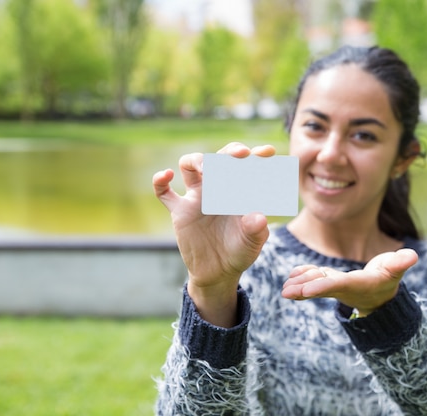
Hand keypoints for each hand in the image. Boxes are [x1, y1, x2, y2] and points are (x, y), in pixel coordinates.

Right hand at [153, 142, 275, 325]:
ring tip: (206, 168)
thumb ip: (256, 231)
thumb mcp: (252, 244)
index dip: (256, 156)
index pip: (247, 167)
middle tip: (241, 154)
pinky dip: (160, 181)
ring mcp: (197, 197)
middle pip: (219, 158)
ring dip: (197, 161)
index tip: (267, 152)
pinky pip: (164, 192)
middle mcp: (218, 188)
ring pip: (190, 166)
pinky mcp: (180, 211)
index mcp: (239, 191)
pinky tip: (166, 176)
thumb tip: (258, 217)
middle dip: (230, 152)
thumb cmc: (240, 252)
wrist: (218, 273)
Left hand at [281, 249, 417, 315]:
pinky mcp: (331, 280)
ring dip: (299, 285)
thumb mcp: (396, 269)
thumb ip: (401, 263)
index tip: (306, 291)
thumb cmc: (389, 277)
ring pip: (315, 284)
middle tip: (286, 292)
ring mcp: (335, 285)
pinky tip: (293, 273)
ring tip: (285, 287)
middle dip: (304, 290)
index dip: (322, 286)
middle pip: (321, 287)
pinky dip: (304, 276)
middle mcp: (343, 287)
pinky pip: (316, 279)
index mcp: (357, 284)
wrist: (380, 292)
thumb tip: (412, 256)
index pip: (337, 284)